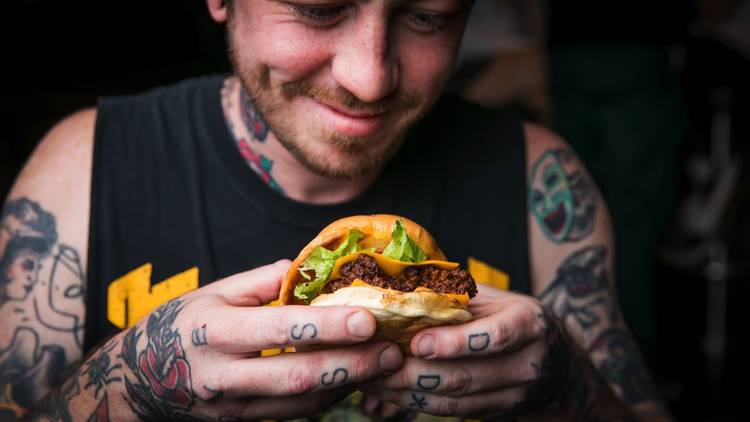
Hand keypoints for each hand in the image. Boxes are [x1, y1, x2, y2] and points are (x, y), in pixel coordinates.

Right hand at [109, 260, 403, 420]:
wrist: (136, 380)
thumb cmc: (180, 325)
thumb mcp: (211, 293)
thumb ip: (261, 281)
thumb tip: (309, 271)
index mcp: (215, 331)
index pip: (279, 329)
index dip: (326, 326)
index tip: (368, 319)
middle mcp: (223, 374)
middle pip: (297, 376)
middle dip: (351, 366)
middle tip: (392, 353)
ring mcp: (232, 406)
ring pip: (300, 402)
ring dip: (347, 385)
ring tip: (384, 365)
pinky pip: (292, 413)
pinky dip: (326, 396)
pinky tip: (352, 378)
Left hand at [360, 284, 569, 419]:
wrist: (560, 365)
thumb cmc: (515, 319)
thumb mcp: (499, 300)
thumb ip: (460, 298)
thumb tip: (405, 289)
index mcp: (529, 324)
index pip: (494, 337)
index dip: (454, 343)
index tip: (417, 342)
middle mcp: (528, 364)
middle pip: (467, 376)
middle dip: (415, 373)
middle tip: (376, 362)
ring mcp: (515, 395)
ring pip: (456, 401)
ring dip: (409, 391)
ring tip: (373, 378)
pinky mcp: (498, 414)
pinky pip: (453, 412)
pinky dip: (418, 403)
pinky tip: (391, 392)